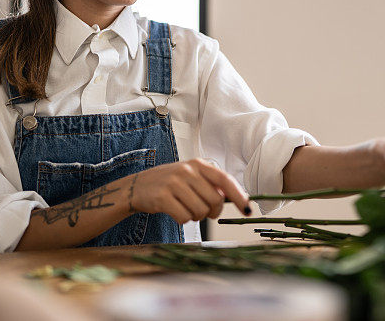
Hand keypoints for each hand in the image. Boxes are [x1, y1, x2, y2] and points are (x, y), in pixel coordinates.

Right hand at [125, 159, 251, 223]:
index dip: (239, 196)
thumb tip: (235, 198)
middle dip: (212, 211)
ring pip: (200, 211)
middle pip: (215, 200)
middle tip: (203, 211)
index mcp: (198, 164)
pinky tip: (173, 211)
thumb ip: (210, 184)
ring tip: (184, 207)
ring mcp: (174, 183)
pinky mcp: (162, 197)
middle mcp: (187, 170)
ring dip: (195, 216)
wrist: (137, 187)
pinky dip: (182, 220)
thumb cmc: (170, 184)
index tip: (248, 210)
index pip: (225, 179)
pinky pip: (184, 218)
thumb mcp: (191, 176)